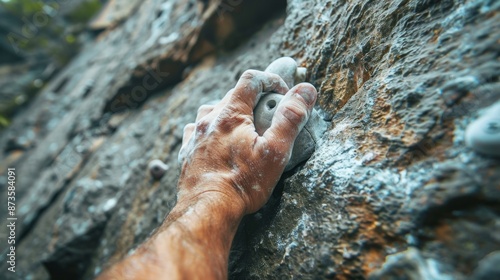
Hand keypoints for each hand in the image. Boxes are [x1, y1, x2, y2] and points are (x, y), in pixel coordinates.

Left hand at [178, 70, 317, 213]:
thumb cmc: (243, 183)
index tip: (282, 94)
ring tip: (244, 129)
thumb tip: (306, 90)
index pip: (251, 79)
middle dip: (254, 99)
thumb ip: (290, 118)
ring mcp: (195, 135)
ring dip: (230, 112)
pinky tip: (218, 141)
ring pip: (213, 110)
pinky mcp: (187, 150)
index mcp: (230, 114)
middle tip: (269, 116)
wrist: (207, 209)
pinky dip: (211, 128)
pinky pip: (198, 129)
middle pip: (233, 95)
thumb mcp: (275, 151)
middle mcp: (209, 119)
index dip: (270, 80)